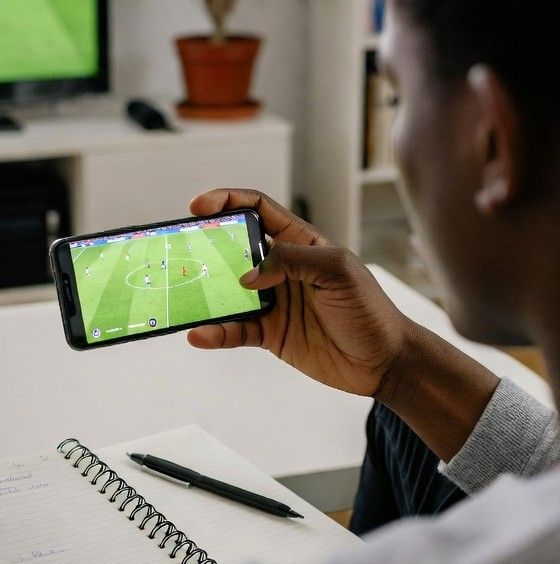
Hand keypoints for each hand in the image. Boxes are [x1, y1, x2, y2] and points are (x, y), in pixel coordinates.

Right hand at [187, 188, 411, 397]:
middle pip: (233, 248)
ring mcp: (272, 301)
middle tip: (181, 250)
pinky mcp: (269, 333)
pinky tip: (200, 335)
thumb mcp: (337, 271)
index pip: (258, 210)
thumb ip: (292, 262)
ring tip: (182, 295)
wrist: (383, 362)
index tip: (198, 205)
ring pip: (228, 292)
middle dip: (205, 246)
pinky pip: (234, 330)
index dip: (228, 201)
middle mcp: (281, 268)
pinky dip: (215, 332)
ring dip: (204, 293)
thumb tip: (248, 275)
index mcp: (300, 242)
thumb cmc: (369, 309)